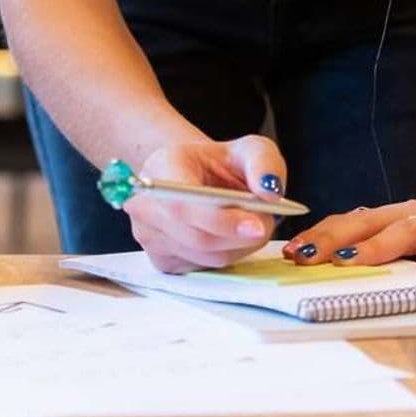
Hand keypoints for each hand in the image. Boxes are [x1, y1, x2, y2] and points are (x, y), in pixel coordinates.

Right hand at [125, 135, 290, 273]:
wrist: (197, 178)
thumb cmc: (219, 164)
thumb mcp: (249, 149)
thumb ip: (263, 163)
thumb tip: (270, 193)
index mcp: (161, 166)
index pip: (185, 204)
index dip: (220, 220)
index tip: (257, 225)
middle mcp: (145, 203)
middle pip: (196, 236)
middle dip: (238, 236)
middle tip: (265, 224)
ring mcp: (148, 235)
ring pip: (204, 256)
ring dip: (237, 246)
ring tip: (250, 225)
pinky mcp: (160, 259)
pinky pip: (201, 267)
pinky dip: (225, 255)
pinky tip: (228, 235)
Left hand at [282, 175, 415, 270]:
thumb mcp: (414, 230)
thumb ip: (384, 242)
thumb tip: (335, 261)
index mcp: (398, 217)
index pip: (352, 222)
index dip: (321, 236)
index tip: (290, 251)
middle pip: (369, 225)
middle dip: (334, 241)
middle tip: (303, 257)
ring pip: (408, 232)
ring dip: (378, 247)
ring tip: (351, 260)